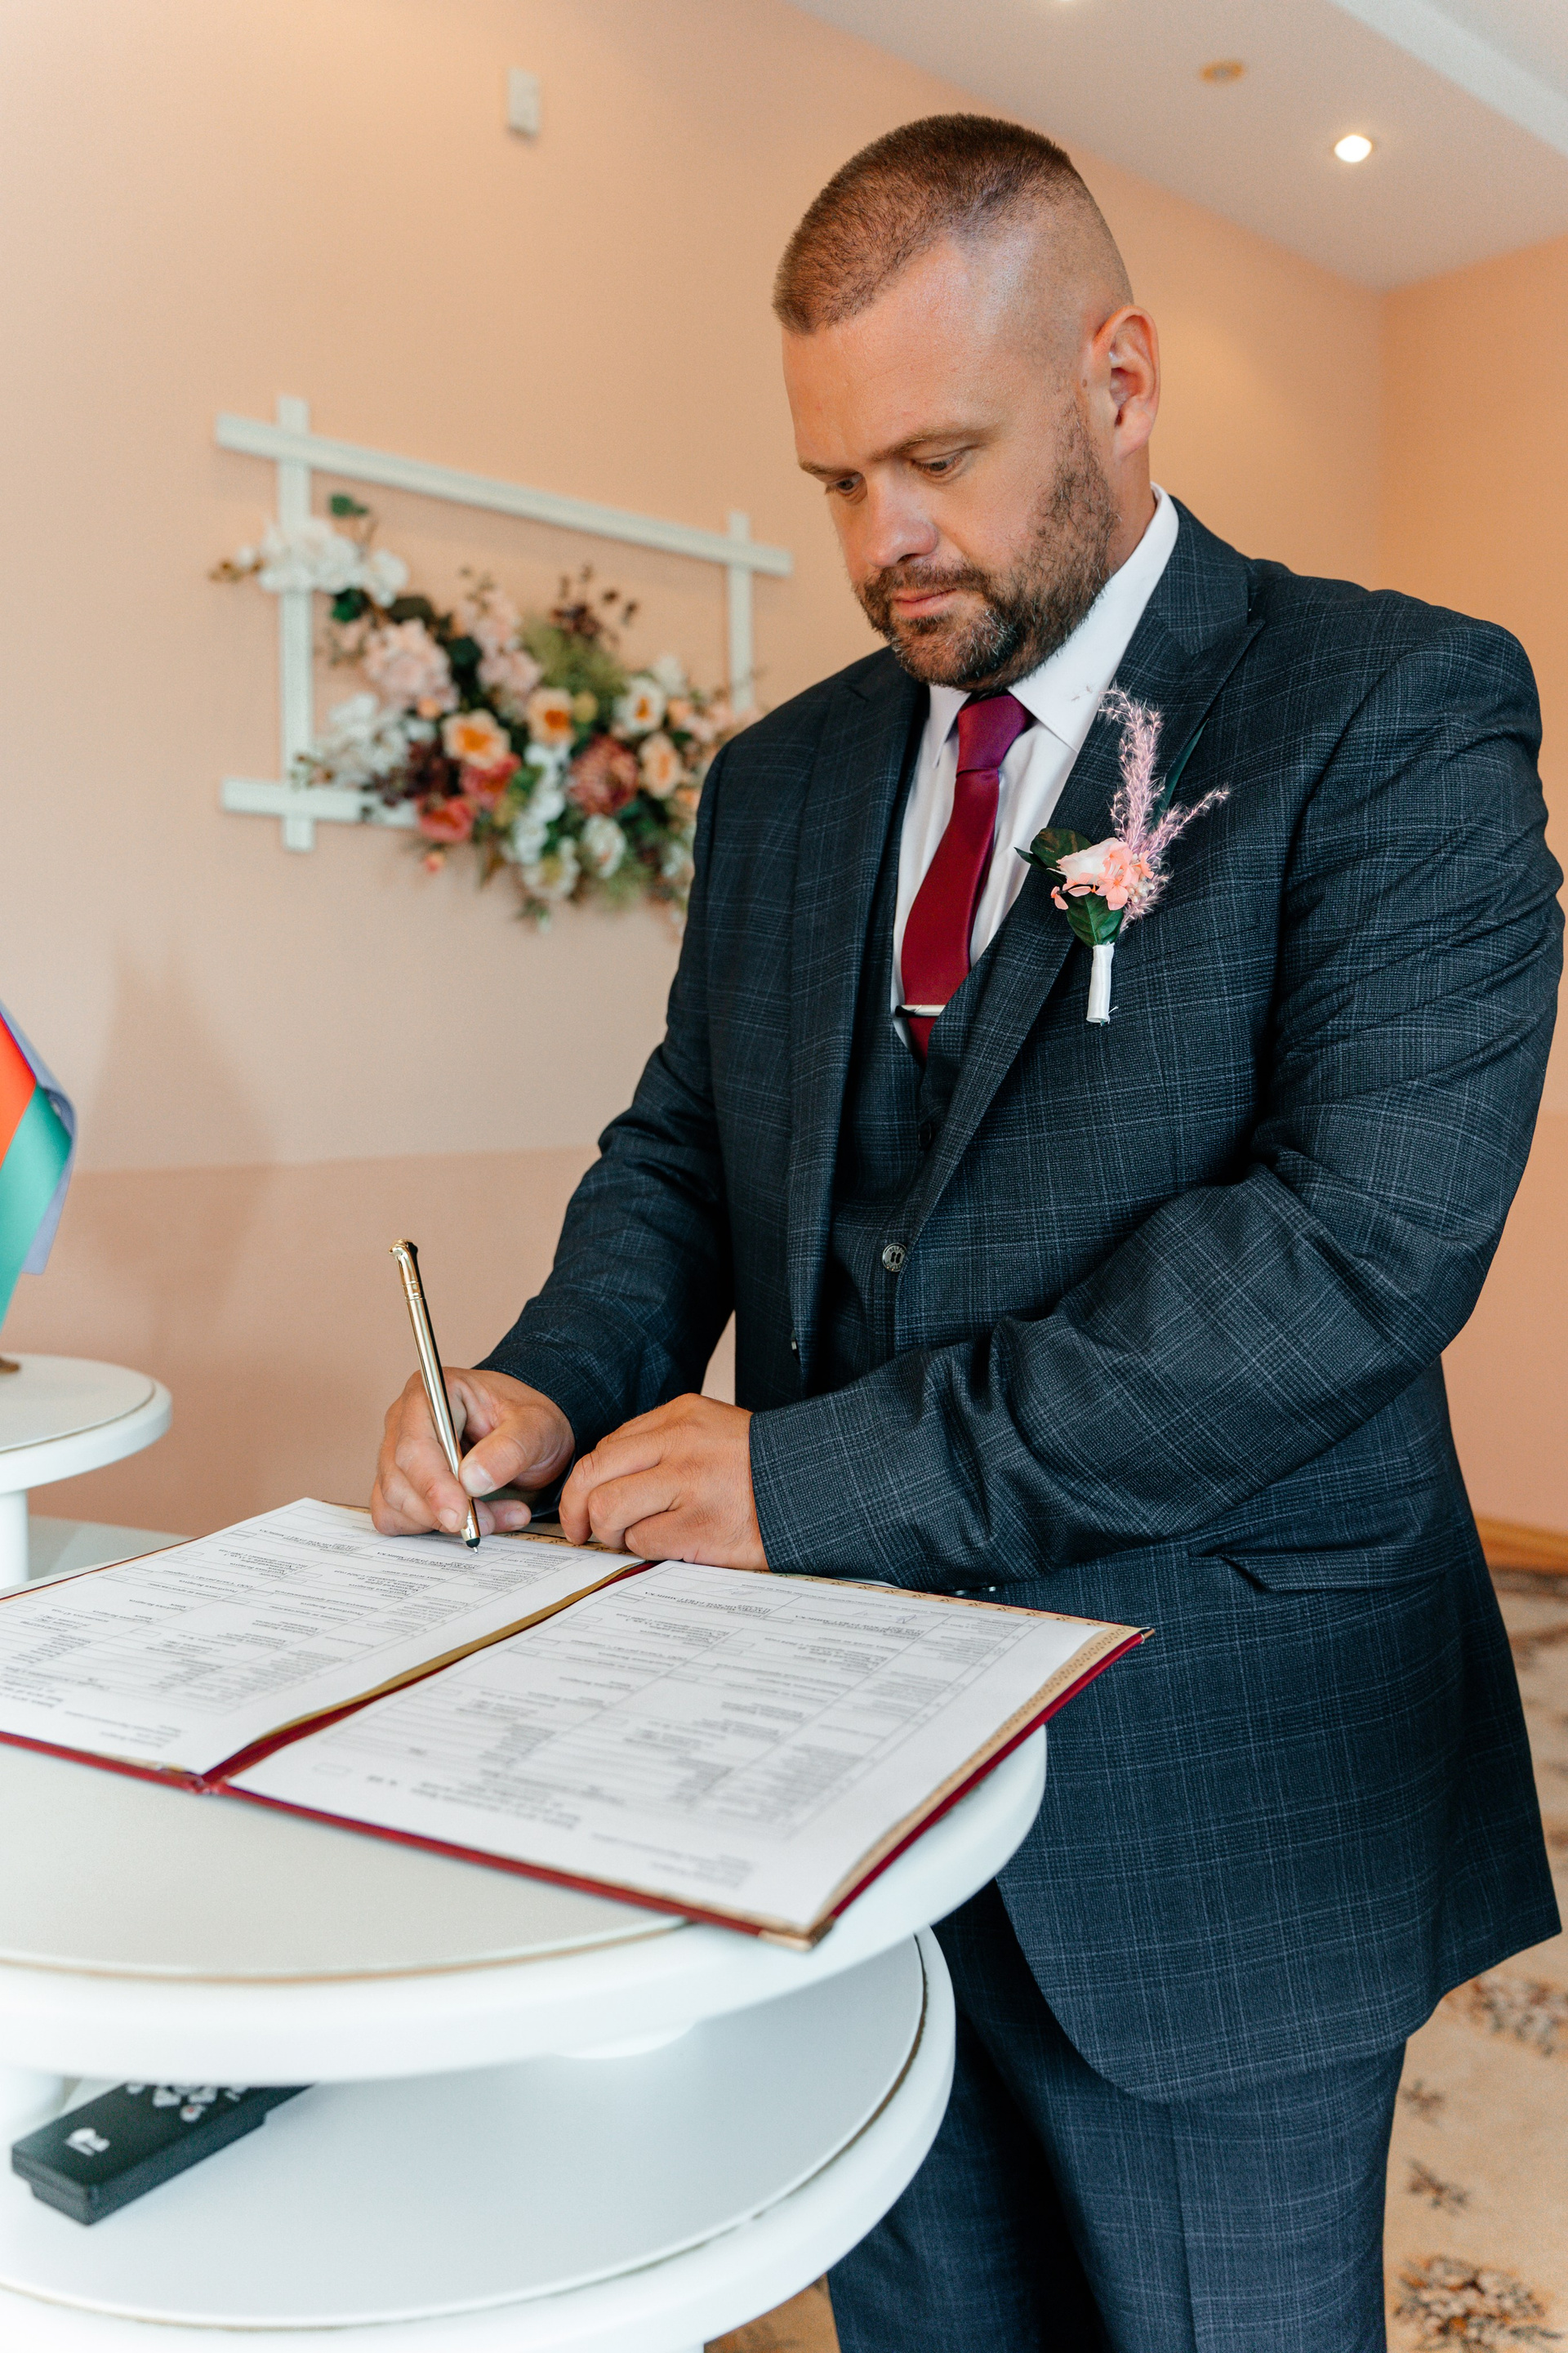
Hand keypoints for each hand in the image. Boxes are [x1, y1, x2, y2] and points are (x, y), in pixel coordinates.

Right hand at [371, 1367, 572, 1538]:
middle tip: (486, 1521)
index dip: (433, 1484)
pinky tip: (469, 1520)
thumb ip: (510, 1448)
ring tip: (494, 1516)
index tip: (459, 1514)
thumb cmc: (527, 1422)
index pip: (416, 1444)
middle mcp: (405, 1420)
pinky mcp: (399, 1482)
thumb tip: (471, 1480)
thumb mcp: (537, 1427)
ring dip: (442, 1522)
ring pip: (396, 1501)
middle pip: (400, 1477)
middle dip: (442, 1509)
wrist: (529, 1436)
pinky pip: (395, 1516)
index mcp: (432, 1393)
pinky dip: (429, 1529)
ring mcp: (395, 1452)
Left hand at [558, 1395, 767, 1568]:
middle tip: (583, 1530)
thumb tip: (603, 1480)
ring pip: (609, 1510)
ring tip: (633, 1537)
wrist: (816, 1488)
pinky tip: (670, 1544)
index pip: (606, 1447)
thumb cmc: (761, 1468)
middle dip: (577, 1510)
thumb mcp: (711, 1431)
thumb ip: (661, 1444)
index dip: (584, 1483)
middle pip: (593, 1475)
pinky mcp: (701, 1527)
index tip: (584, 1504)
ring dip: (612, 1533)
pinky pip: (642, 1542)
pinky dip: (645, 1549)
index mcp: (681, 1416)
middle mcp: (681, 1444)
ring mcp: (691, 1485)